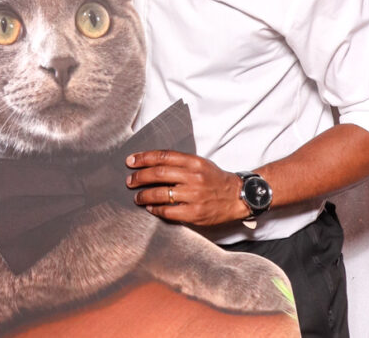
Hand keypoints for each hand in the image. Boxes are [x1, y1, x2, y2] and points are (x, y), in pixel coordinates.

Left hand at [125, 149, 246, 226]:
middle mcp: (193, 177)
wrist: (238, 196)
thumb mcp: (200, 164)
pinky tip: (150, 208)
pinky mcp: (195, 213)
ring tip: (137, 197)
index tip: (131, 161)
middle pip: (159, 173)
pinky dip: (156, 209)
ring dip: (144, 195)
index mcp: (194, 162)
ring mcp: (194, 195)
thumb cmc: (215, 180)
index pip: (163, 156)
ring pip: (161, 193)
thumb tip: (151, 164)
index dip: (144, 158)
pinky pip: (168, 211)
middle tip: (130, 180)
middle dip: (140, 177)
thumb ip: (179, 163)